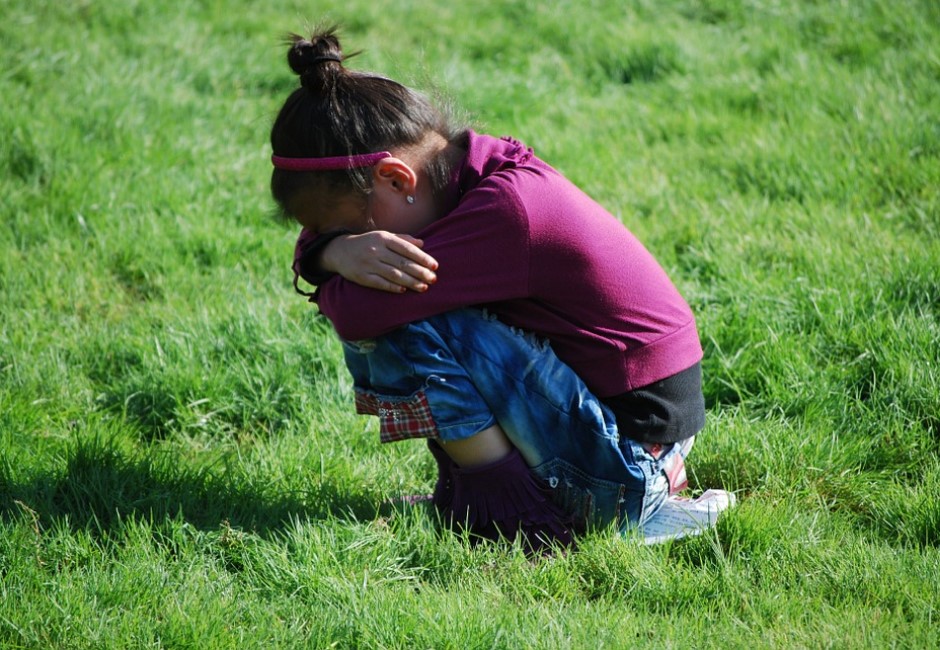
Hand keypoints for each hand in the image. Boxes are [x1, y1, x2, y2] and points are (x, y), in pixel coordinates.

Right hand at [320, 231, 438, 292]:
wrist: (340, 251)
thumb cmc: (367, 243)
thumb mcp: (383, 236)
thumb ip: (403, 239)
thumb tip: (422, 244)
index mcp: (383, 238)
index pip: (407, 248)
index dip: (422, 258)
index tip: (435, 266)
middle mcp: (376, 250)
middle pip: (402, 262)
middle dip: (420, 272)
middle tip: (433, 279)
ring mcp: (368, 264)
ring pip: (393, 274)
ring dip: (410, 282)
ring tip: (424, 287)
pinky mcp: (361, 276)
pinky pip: (380, 283)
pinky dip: (392, 287)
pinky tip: (404, 290)